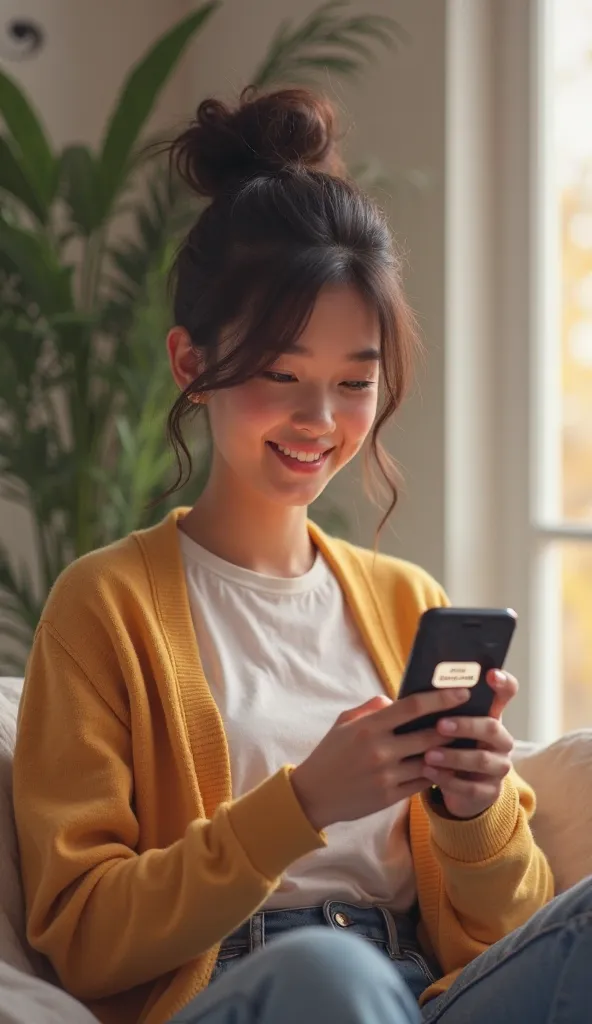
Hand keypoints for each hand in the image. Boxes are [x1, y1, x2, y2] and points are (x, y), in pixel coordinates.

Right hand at [290, 687, 470, 830]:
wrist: (313, 795)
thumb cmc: (330, 754)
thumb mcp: (344, 723)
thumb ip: (372, 709)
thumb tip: (395, 701)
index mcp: (369, 727)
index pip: (412, 707)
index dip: (441, 699)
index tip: (462, 692)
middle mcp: (380, 750)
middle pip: (429, 734)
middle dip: (454, 726)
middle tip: (472, 719)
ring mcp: (387, 775)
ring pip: (430, 760)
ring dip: (449, 752)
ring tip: (465, 744)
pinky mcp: (390, 796)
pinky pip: (422, 782)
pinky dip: (436, 773)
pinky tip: (447, 766)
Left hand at [423, 670, 516, 818]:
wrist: (459, 789)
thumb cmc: (449, 746)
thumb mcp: (443, 726)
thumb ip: (431, 709)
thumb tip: (393, 694)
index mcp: (490, 716)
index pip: (507, 693)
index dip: (503, 683)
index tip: (490, 674)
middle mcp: (500, 739)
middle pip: (492, 727)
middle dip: (465, 725)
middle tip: (439, 725)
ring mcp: (499, 766)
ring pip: (482, 760)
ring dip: (453, 756)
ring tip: (428, 754)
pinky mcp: (490, 791)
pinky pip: (472, 787)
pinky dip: (448, 779)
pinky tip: (429, 773)